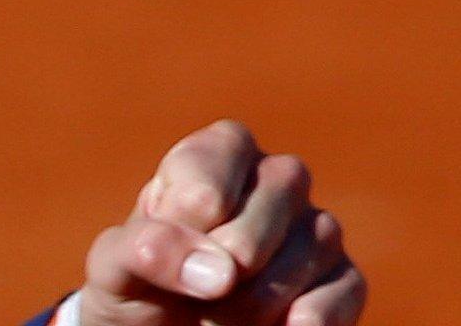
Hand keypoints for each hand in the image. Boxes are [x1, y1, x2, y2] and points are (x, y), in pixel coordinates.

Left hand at [76, 120, 365, 325]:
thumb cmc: (138, 283)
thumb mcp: (116, 264)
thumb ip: (145, 249)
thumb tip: (222, 271)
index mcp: (220, 150)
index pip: (206, 188)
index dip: (179, 236)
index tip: (154, 252)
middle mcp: (278, 176)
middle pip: (256, 226)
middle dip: (215, 275)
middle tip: (193, 293)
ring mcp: (317, 226)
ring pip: (303, 257)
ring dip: (250, 307)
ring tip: (217, 317)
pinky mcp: (344, 279)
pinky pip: (341, 294)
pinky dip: (302, 322)